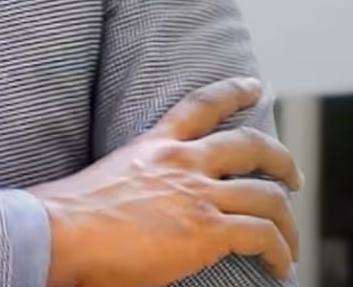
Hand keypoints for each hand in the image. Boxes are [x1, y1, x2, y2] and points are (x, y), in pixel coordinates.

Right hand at [29, 77, 302, 286]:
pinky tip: (280, 267)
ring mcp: (198, 194)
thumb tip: (136, 208)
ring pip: (268, 197)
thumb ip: (133, 184)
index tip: (256, 86)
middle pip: (250, 146)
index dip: (234, 91)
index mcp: (154, 145)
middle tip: (292, 176)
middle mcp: (182, 162)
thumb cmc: (68, 218)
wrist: (59, 232)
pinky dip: (279, 252)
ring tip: (290, 240)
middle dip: (280, 160)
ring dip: (288, 221)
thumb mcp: (107, 180)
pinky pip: (262, 236)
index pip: (201, 105)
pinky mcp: (208, 230)